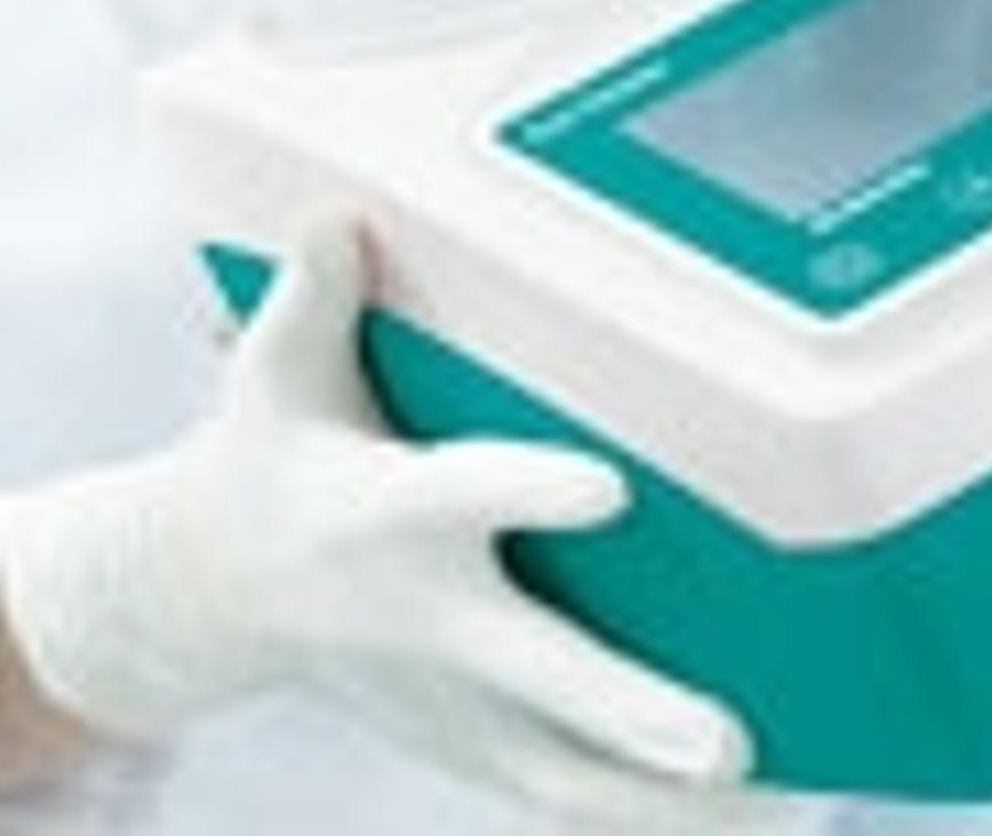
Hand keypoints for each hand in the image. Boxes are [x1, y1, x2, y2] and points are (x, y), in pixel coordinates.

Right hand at [0, 219, 773, 827]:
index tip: (611, 487)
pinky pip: (566, 798)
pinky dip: (651, 818)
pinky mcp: (467, 747)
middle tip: (720, 742)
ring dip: (661, 793)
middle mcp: (421, 619)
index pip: (461, 496)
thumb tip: (341, 216)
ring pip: (560, 767)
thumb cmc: (268, 454)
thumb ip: (314, 296)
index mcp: (381, 514)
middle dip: (619, 707)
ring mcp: (446, 701)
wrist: (209, 593)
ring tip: (783, 799)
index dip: (530, 491)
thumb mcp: (274, 371)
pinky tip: (760, 818)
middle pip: (530, 669)